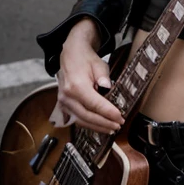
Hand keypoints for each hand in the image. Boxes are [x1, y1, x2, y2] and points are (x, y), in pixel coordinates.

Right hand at [55, 18, 123, 132]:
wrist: (71, 56)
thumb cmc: (86, 60)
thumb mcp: (99, 64)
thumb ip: (104, 77)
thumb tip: (108, 88)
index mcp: (76, 86)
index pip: (94, 104)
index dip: (108, 112)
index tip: (120, 118)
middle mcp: (67, 97)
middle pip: (87, 116)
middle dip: (104, 123)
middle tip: (118, 125)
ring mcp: (63, 103)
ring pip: (81, 121)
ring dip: (97, 127)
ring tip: (111, 128)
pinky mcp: (63, 106)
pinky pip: (76, 119)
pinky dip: (89, 124)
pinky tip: (100, 126)